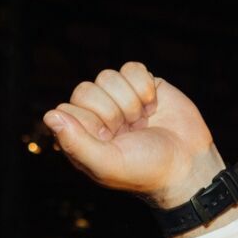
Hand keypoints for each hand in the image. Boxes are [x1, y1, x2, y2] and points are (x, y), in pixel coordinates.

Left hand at [43, 62, 230, 212]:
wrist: (187, 163)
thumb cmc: (145, 170)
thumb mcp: (106, 163)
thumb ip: (75, 142)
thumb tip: (50, 115)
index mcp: (82, 137)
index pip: (65, 109)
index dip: (88, 121)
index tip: (108, 138)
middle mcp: (97, 116)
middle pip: (85, 89)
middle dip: (111, 111)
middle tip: (128, 131)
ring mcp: (119, 99)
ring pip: (107, 76)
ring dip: (129, 100)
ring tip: (141, 121)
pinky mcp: (142, 85)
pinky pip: (131, 68)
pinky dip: (144, 85)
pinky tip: (152, 105)